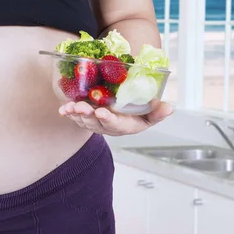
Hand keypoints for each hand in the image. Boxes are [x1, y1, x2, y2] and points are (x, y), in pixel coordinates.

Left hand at [59, 99, 173, 135]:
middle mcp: (107, 126)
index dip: (108, 119)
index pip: (115, 124)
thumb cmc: (138, 114)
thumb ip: (158, 112)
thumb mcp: (151, 114)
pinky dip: (69, 113)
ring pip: (84, 120)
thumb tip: (169, 108)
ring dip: (76, 114)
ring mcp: (95, 122)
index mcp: (123, 126)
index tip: (102, 113)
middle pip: (96, 123)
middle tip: (82, 107)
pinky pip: (76, 117)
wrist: (124, 112)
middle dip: (88, 115)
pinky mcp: (85, 117)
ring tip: (70, 107)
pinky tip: (63, 109)